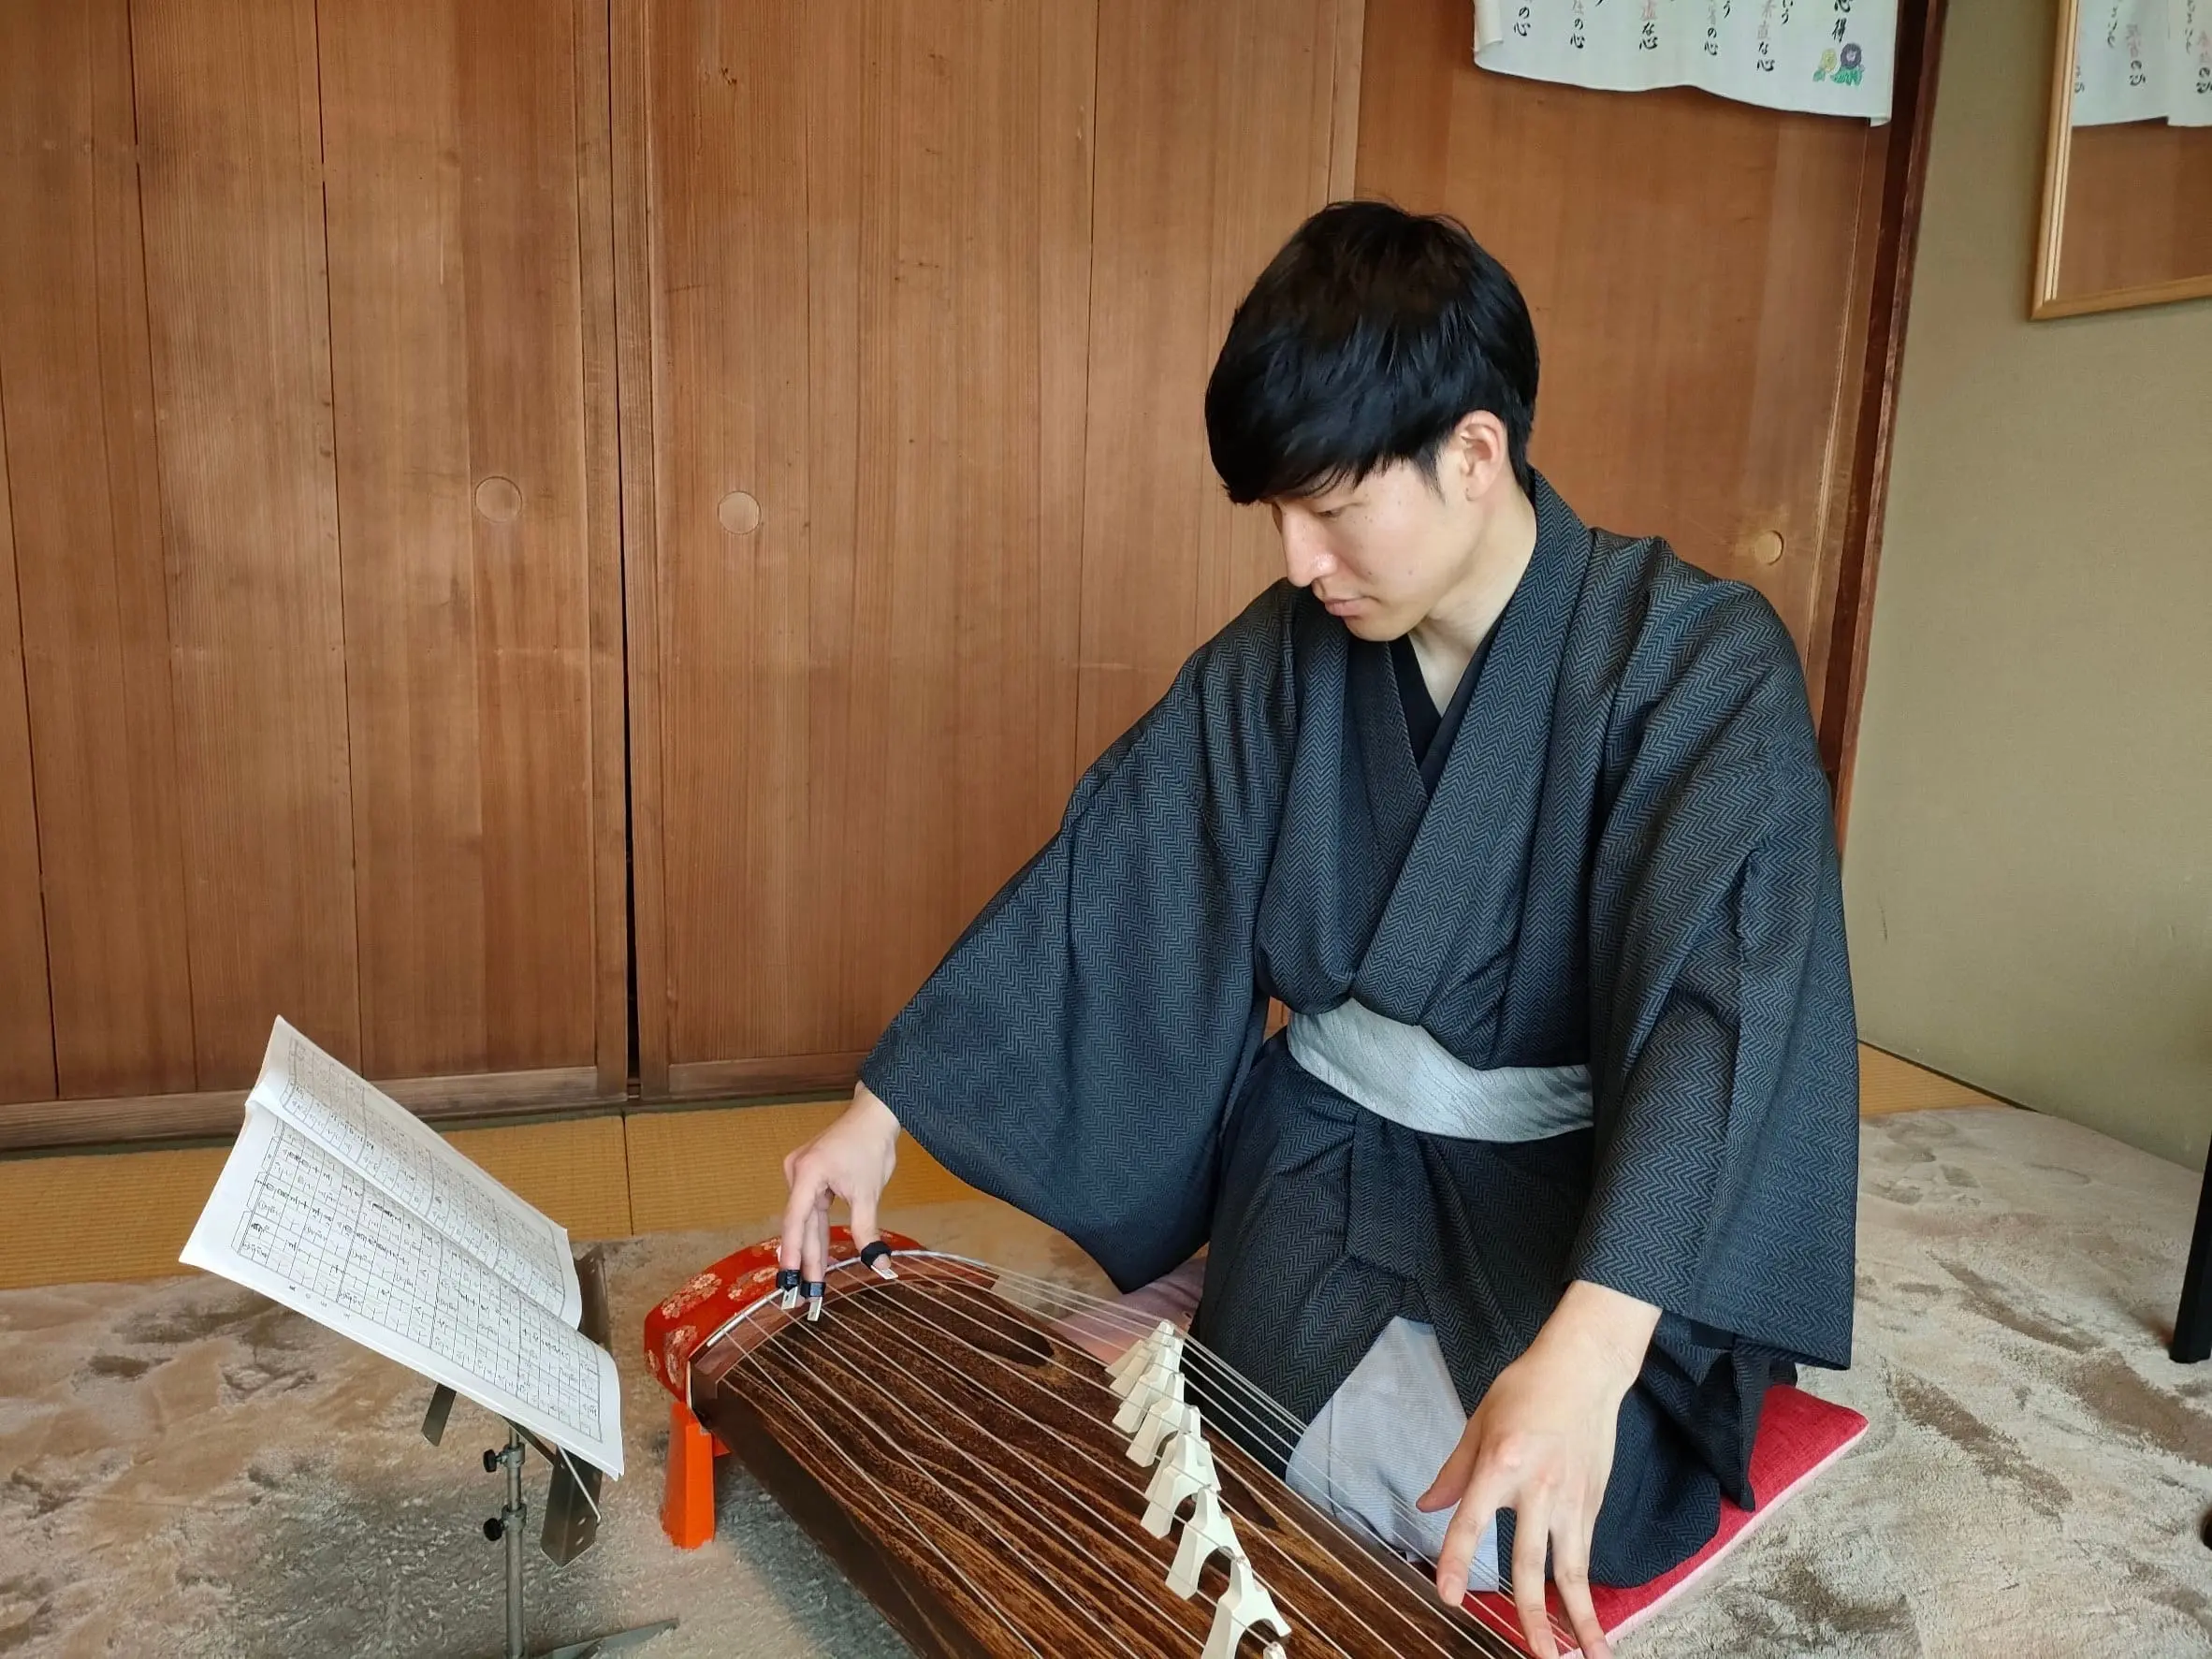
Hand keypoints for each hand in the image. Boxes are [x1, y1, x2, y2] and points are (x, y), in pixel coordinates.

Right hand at [778, 1084, 899, 1285]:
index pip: (796, 1219)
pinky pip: (811, 1208)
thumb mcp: (869, 1193)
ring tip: (812, 1281)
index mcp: (807, 1173)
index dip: (792, 1250)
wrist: (876, 1114)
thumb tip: (878, 1264)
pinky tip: (818, 1254)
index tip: (789, 1277)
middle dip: (805, 1258)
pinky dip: (817, 1230)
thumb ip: (867, 1230)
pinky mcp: (810, 1174)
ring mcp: (801, 1172)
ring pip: (806, 1218)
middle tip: (805, 1292)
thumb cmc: (871, 1147)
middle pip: (801, 1223)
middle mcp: (797, 1172)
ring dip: (811, 1247)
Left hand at [1415, 1281, 1659, 1658]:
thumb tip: (1427, 1506)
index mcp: (1501, 1463)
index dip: (1458, 1561)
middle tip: (1536, 1656)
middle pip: (1530, 1562)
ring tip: (1587, 1655)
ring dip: (1578, 1618)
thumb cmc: (1528, 1389)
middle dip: (1531, 1615)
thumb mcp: (1480, 1422)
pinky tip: (1590, 1619)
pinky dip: (1588, 1590)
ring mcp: (1571, 1498)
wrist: (1585, 1368)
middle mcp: (1538, 1487)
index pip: (1472, 1522)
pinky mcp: (1593, 1502)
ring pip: (1572, 1569)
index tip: (1449, 1597)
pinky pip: (1585, 1553)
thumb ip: (1455, 1471)